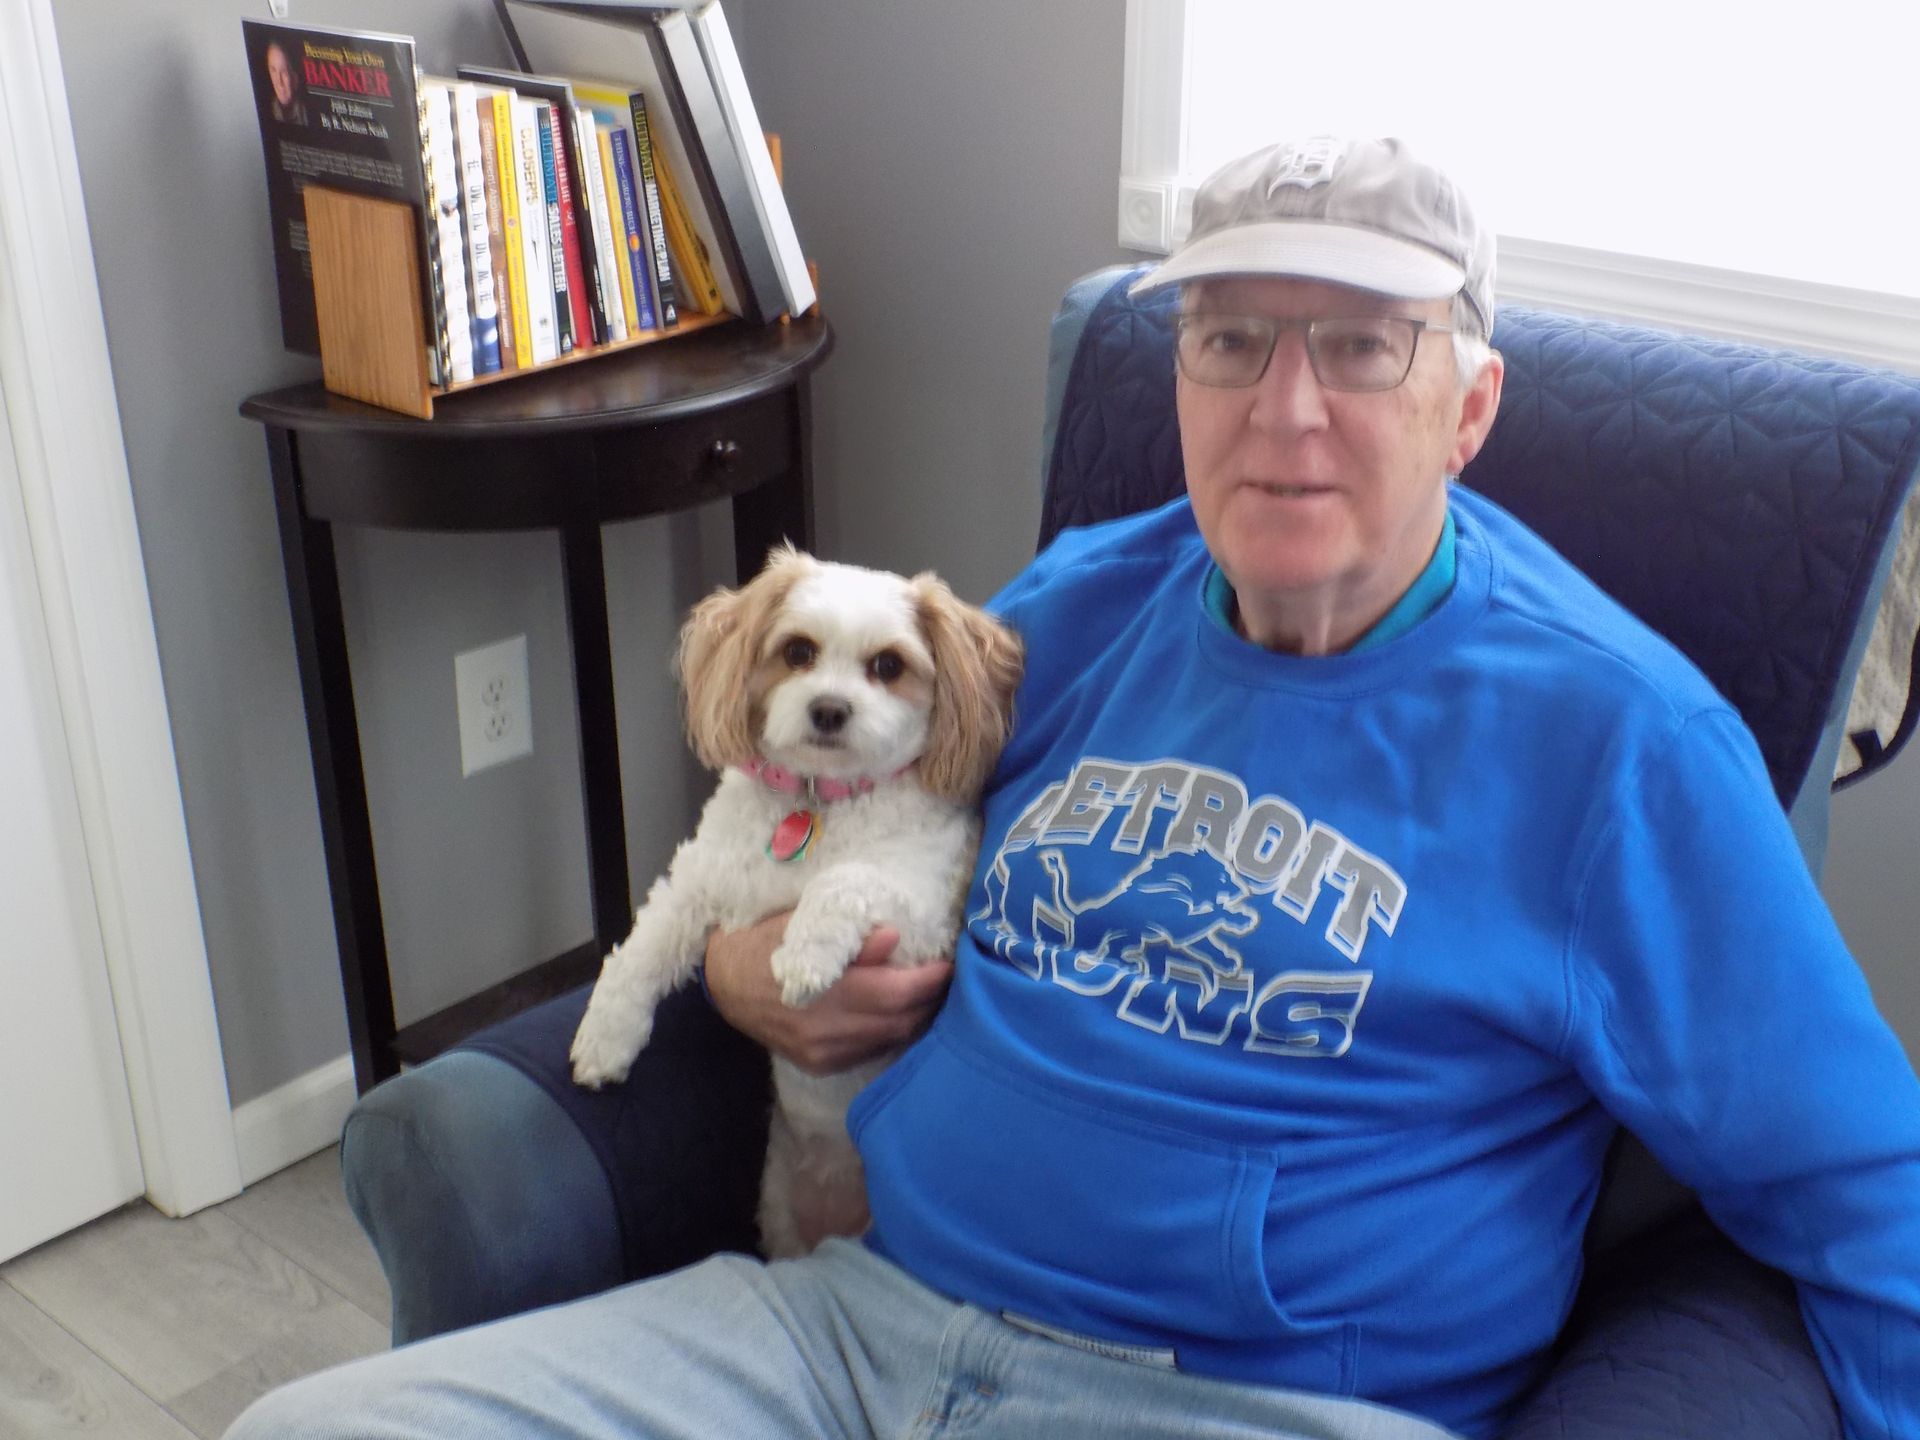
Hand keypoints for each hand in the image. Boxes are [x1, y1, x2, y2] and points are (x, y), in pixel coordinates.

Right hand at [703, 913, 951, 1075]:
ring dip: (914, 1017)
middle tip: (946, 978)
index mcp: (824, 991)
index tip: (949, 964)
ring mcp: (823, 1053)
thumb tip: (893, 938)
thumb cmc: (764, 944)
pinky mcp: (820, 1064)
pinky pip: (870, 1050)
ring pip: (889, 1040)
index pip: (896, 993)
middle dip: (929, 1000)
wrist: (722, 985)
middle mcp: (827, 1030)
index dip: (929, 981)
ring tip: (928, 994)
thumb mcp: (800, 928)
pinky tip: (896, 1013)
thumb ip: (848, 937)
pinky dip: (890, 1031)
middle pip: (900, 1021)